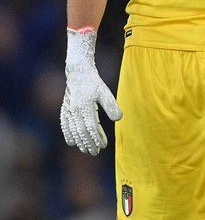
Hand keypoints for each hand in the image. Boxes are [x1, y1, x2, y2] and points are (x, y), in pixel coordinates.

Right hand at [60, 27, 122, 155]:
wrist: (78, 73)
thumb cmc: (94, 83)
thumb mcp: (105, 92)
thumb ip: (111, 106)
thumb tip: (118, 119)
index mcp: (85, 107)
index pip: (91, 127)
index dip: (96, 138)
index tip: (103, 145)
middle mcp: (75, 111)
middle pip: (81, 132)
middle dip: (88, 143)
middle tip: (95, 152)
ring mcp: (68, 110)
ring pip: (72, 130)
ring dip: (79, 141)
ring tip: (85, 150)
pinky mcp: (65, 109)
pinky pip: (65, 125)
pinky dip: (68, 134)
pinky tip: (71, 142)